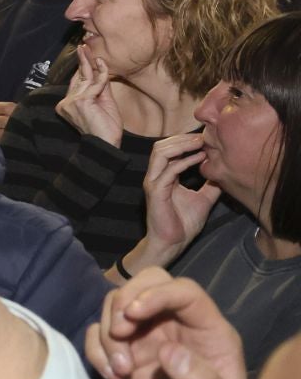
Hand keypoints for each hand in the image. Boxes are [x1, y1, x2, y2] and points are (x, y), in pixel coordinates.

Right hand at [55, 54, 123, 144]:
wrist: (106, 144)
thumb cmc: (106, 128)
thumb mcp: (104, 104)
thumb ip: (101, 89)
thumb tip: (101, 71)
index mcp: (69, 105)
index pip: (76, 83)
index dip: (82, 69)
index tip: (85, 55)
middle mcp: (66, 103)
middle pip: (77, 78)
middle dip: (81, 61)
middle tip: (82, 46)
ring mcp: (72, 102)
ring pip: (86, 79)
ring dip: (91, 63)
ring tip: (89, 50)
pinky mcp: (81, 102)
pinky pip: (95, 84)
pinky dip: (102, 76)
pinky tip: (104, 65)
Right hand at [84, 271, 250, 378]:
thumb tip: (169, 351)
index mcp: (209, 333)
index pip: (184, 291)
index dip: (156, 294)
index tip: (132, 315)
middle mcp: (177, 327)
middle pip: (146, 283)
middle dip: (125, 301)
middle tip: (120, 333)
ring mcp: (147, 339)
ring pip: (117, 306)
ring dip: (109, 332)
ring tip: (119, 370)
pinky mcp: (123, 355)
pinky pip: (98, 333)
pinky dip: (96, 349)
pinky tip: (111, 376)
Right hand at [132, 132, 222, 269]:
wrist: (173, 242)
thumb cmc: (184, 223)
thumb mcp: (204, 199)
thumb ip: (210, 185)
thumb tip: (224, 173)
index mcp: (164, 176)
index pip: (168, 150)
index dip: (185, 141)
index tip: (206, 139)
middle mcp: (156, 176)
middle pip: (161, 146)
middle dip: (182, 138)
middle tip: (203, 137)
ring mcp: (154, 183)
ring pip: (160, 152)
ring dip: (181, 145)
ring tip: (200, 143)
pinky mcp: (156, 191)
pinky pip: (168, 170)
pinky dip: (184, 162)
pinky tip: (200, 159)